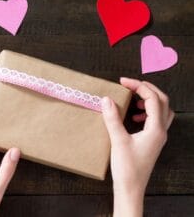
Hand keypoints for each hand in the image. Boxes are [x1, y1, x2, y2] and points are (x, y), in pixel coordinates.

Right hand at [101, 77, 173, 216]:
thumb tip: (107, 99)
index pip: (153, 99)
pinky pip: (155, 121)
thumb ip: (112, 118)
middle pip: (162, 102)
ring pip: (162, 111)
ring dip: (150, 100)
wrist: (131, 188)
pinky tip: (134, 117)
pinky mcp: (152, 142)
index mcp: (156, 129)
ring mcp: (157, 137)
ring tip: (134, 99)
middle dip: (147, 89)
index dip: (139, 86)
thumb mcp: (118, 140)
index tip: (123, 82)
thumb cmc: (127, 168)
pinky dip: (147, 113)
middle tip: (131, 84)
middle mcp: (160, 131)